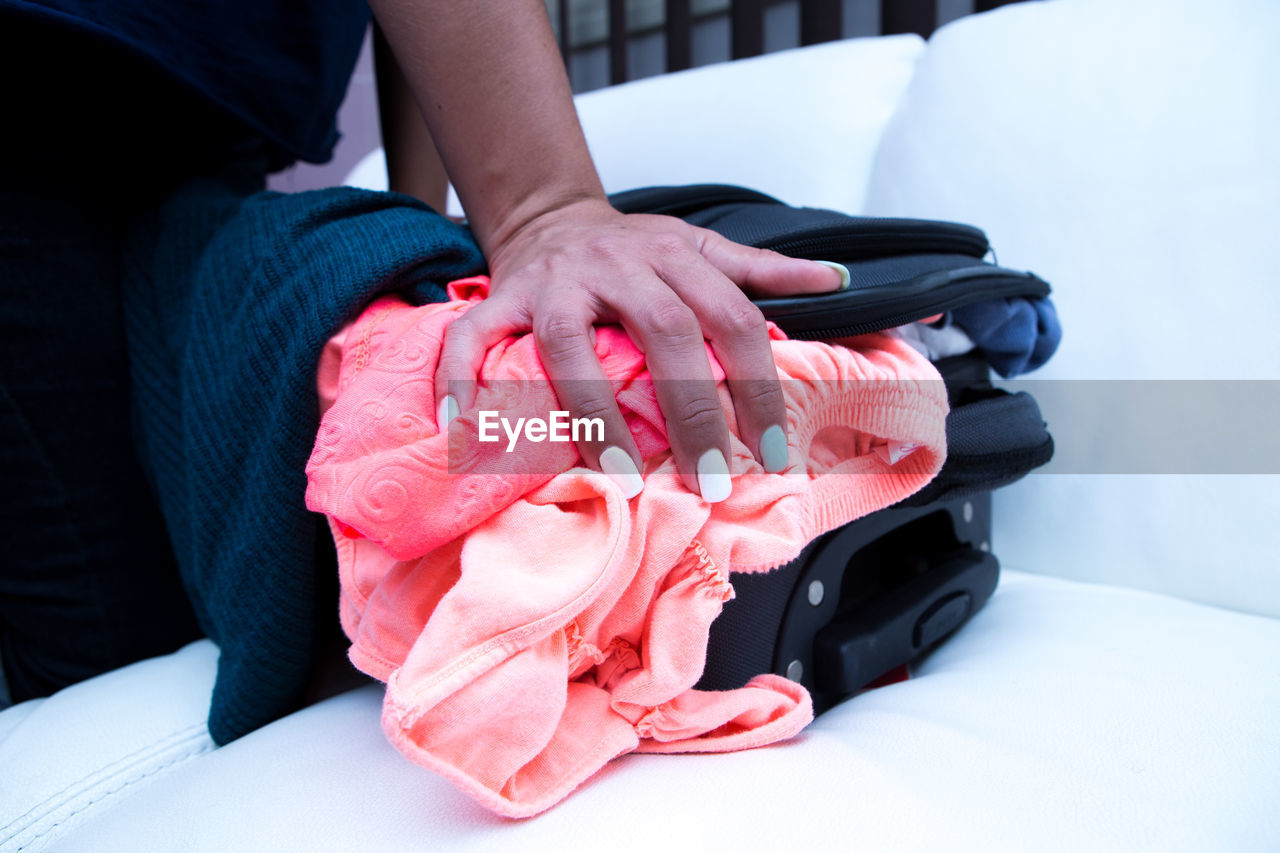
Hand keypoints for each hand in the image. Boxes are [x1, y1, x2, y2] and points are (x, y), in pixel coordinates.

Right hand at [434, 198, 847, 501]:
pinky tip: (468, 435)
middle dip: (693, 412)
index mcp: (674, 255)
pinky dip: (463, 384)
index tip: (768, 451)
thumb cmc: (632, 248)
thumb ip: (763, 269)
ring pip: (571, 346)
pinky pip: (470, 341)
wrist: (551, 215)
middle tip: (710, 479)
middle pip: (663, 334)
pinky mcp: (499, 300)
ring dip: (598, 417)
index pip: (730, 320)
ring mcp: (552, 283)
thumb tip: (837, 283)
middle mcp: (615, 265)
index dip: (755, 385)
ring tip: (627, 480)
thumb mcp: (702, 247)